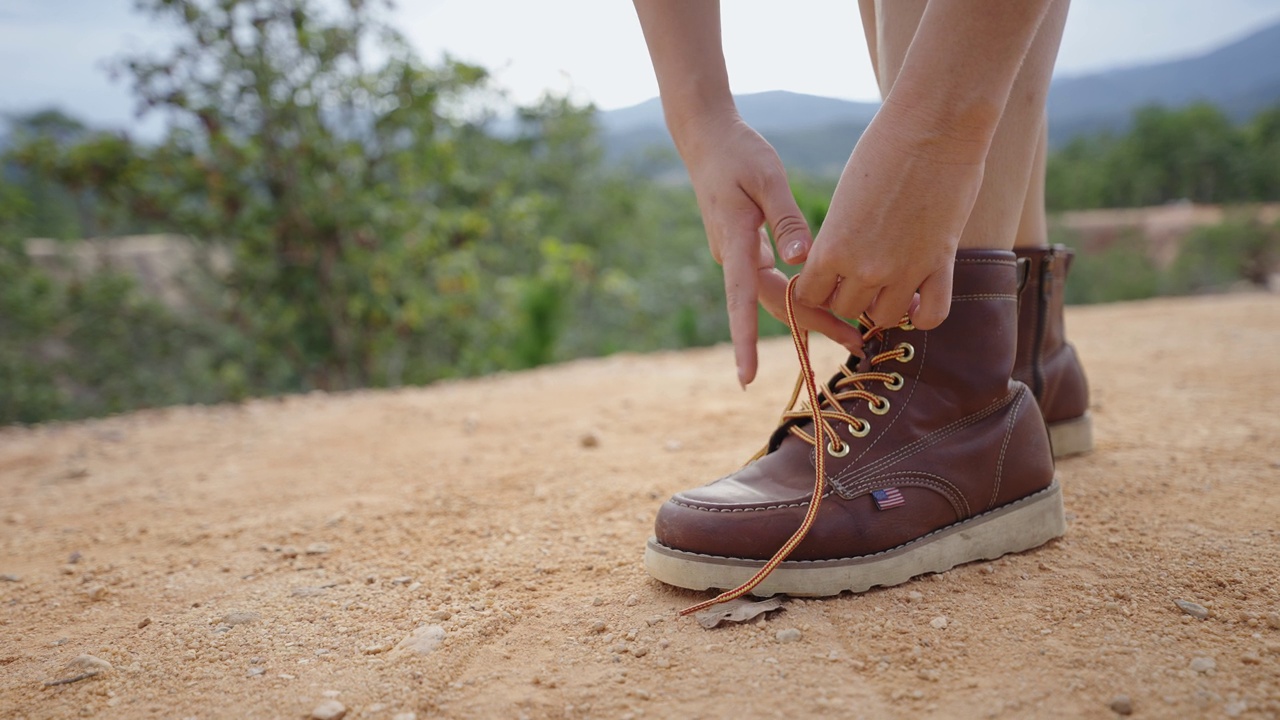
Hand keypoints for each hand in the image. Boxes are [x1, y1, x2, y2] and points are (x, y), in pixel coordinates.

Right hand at [679, 114, 863, 385]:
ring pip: (776, 296)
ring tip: (853, 330)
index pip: (742, 301)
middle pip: (774, 305)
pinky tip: (827, 298)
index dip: (745, 341)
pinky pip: (774, 280)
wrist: (707, 139)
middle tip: (857, 343)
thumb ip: (786, 218)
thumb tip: (801, 260)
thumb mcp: (767, 177)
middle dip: (812, 327)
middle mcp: (735, 258)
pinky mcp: (747, 248)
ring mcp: (740, 255)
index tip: (747, 377)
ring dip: (811, 313)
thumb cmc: (738, 153)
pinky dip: (802, 294)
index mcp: (735, 244)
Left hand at [794, 104, 988, 330]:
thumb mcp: (844, 200)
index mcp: (831, 249)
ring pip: (882, 318)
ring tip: (887, 285)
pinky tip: (918, 300)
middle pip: (845, 309)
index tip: (825, 277)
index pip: (810, 296)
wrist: (932, 128)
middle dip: (847, 296)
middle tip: (857, 277)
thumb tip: (837, 265)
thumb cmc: (881, 151)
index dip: (816, 289)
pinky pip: (931, 316)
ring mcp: (904, 271)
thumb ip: (839, 239)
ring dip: (881, 305)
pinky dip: (922, 315)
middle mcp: (864, 268)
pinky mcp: (940, 265)